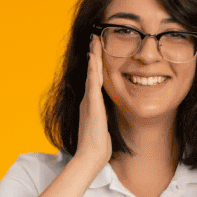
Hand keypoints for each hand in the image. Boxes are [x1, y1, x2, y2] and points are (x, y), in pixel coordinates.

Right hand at [76, 34, 111, 167]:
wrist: (90, 157)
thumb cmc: (98, 146)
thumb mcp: (104, 128)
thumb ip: (105, 118)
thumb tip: (107, 118)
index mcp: (92, 105)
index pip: (95, 80)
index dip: (96, 66)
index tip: (97, 52)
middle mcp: (88, 100)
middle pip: (91, 73)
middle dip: (93, 56)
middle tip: (93, 39)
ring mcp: (89, 102)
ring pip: (91, 74)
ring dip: (93, 57)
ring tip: (93, 41)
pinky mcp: (92, 105)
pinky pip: (93, 83)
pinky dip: (93, 70)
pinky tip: (94, 58)